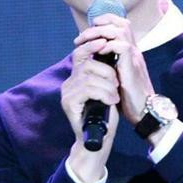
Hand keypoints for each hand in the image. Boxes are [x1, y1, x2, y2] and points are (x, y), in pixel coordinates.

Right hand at [61, 35, 119, 182]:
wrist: (100, 140)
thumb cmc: (107, 115)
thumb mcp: (109, 89)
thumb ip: (106, 73)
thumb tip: (112, 52)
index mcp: (77, 77)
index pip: (80, 53)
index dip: (92, 45)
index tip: (106, 42)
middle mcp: (69, 83)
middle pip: (86, 63)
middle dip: (106, 71)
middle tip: (116, 84)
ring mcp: (67, 93)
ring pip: (89, 76)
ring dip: (108, 85)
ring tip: (114, 97)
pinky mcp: (68, 103)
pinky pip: (88, 89)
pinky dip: (104, 93)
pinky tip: (111, 101)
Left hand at [73, 14, 154, 124]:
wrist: (144, 110)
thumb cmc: (129, 97)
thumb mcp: (116, 76)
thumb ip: (109, 64)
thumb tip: (92, 57)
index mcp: (130, 51)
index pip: (121, 24)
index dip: (105, 21)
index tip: (88, 30)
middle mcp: (134, 50)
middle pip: (121, 23)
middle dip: (99, 24)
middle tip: (82, 36)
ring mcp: (135, 57)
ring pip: (121, 31)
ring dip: (100, 33)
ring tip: (86, 41)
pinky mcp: (132, 66)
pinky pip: (122, 47)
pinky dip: (108, 46)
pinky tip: (97, 53)